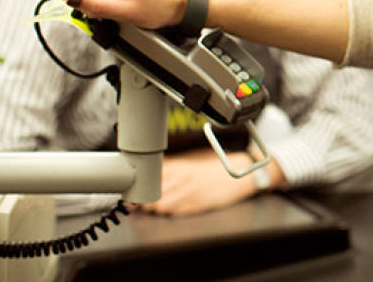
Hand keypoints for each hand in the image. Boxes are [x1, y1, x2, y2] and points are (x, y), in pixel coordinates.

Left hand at [134, 150, 256, 216]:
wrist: (239, 171)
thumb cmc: (214, 165)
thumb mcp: (191, 159)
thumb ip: (170, 165)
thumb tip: (148, 171)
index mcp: (178, 167)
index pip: (149, 179)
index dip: (139, 186)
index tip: (133, 190)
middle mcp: (182, 180)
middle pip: (151, 195)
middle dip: (143, 201)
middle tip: (139, 201)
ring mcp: (189, 194)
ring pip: (161, 207)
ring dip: (154, 209)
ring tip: (153, 206)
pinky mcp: (198, 205)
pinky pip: (176, 213)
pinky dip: (169, 212)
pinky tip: (170, 208)